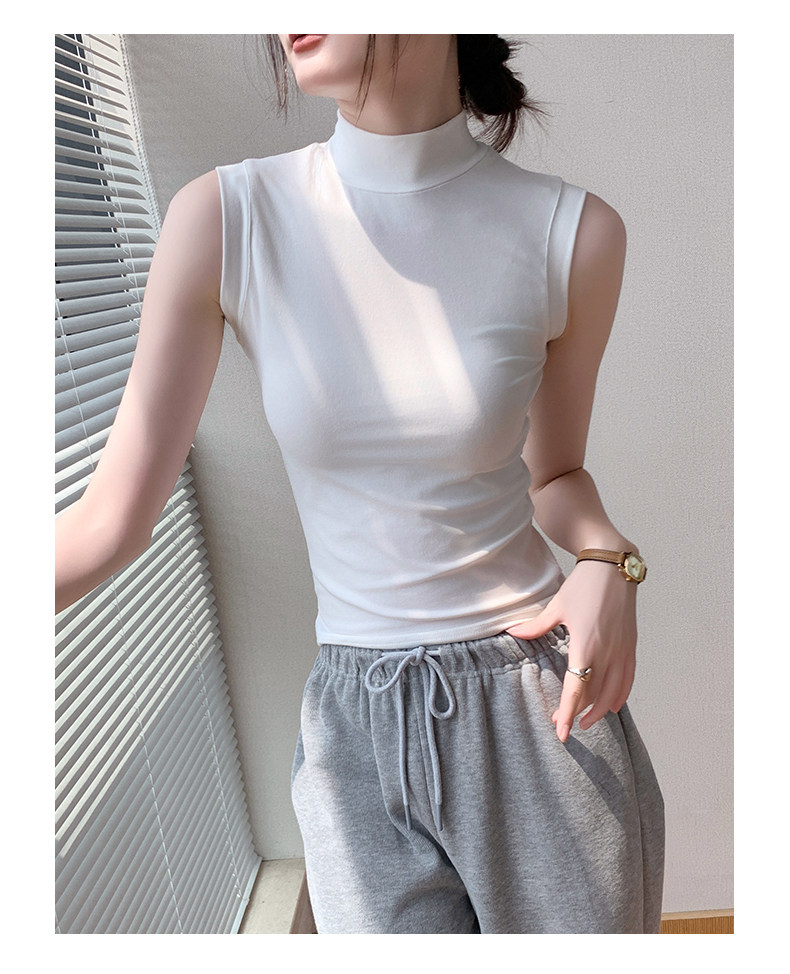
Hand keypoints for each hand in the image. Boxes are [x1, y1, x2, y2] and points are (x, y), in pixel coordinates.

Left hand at [506, 560, 637, 742]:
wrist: (613, 567)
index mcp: (585, 644)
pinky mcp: (631, 645)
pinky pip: (628, 678)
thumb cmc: (583, 585)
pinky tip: (612, 706)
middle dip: (578, 713)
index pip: (576, 688)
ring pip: (613, 691)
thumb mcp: (556, 606)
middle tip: (563, 725)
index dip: (567, 711)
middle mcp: (607, 651)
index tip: (560, 730)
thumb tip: (513, 633)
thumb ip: (535, 626)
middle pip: (594, 694)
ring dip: (600, 710)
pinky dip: (620, 695)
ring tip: (586, 722)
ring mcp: (622, 650)